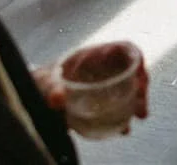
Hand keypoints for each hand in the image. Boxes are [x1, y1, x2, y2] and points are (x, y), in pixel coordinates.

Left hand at [35, 49, 150, 134]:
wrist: (35, 94)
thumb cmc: (41, 81)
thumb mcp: (44, 82)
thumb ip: (50, 88)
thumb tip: (57, 99)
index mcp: (93, 56)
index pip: (123, 49)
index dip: (136, 59)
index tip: (140, 76)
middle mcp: (102, 68)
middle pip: (132, 71)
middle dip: (141, 87)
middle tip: (141, 106)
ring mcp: (103, 83)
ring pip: (129, 87)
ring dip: (137, 101)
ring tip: (139, 116)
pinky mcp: (100, 100)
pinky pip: (119, 104)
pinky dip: (124, 114)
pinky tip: (123, 127)